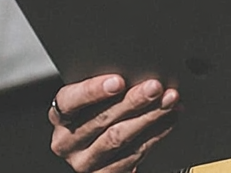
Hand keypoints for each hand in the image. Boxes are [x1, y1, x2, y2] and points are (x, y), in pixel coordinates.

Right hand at [48, 74, 179, 172]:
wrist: (101, 150)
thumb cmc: (98, 112)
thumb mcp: (94, 99)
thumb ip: (108, 86)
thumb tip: (138, 70)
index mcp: (60, 116)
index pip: (70, 101)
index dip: (93, 91)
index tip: (118, 81)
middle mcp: (67, 142)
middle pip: (101, 119)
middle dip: (133, 101)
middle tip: (155, 87)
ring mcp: (86, 161)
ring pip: (119, 137)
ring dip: (150, 116)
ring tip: (169, 101)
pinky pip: (134, 153)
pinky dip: (156, 132)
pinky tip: (169, 118)